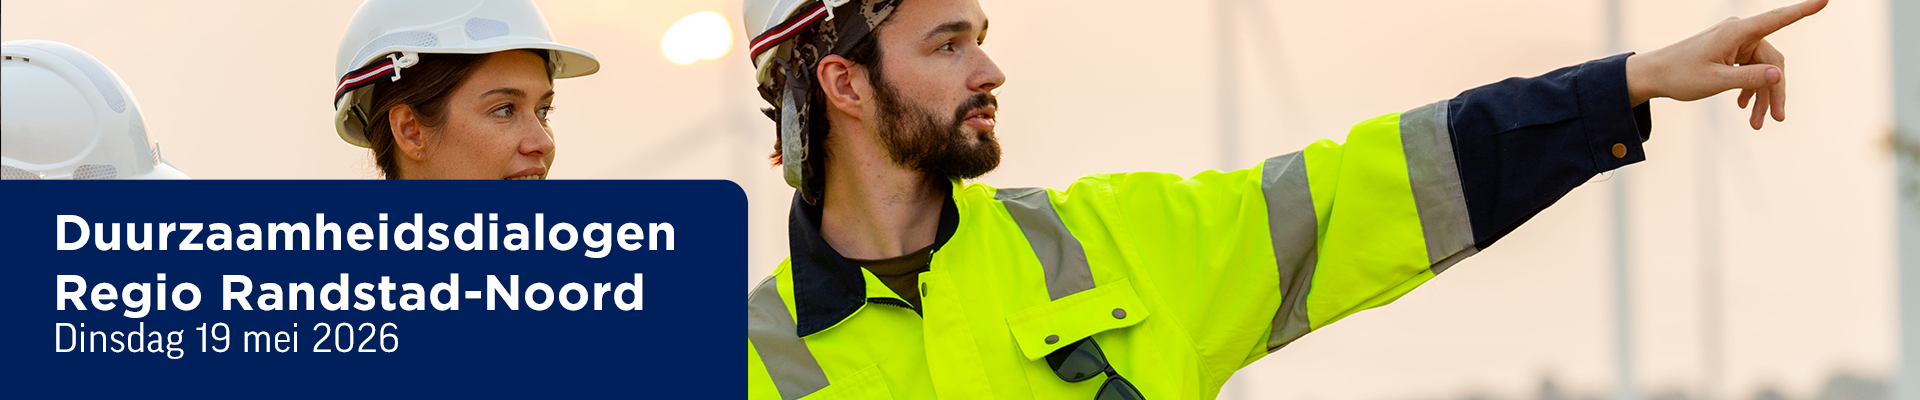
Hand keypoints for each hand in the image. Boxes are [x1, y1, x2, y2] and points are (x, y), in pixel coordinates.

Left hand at [1625, 0, 1826, 128]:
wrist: (1653, 76)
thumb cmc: (1680, 76)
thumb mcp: (1715, 81)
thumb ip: (1748, 78)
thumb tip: (1779, 75)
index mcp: (1736, 32)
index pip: (1776, 19)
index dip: (1802, 11)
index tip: (1824, 0)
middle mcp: (1739, 33)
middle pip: (1773, 61)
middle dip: (1775, 91)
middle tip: (1776, 119)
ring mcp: (1736, 42)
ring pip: (1763, 69)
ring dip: (1763, 96)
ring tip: (1758, 124)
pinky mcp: (1731, 52)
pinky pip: (1752, 69)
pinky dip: (1751, 88)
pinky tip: (1746, 108)